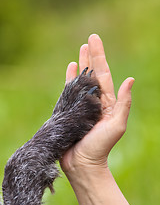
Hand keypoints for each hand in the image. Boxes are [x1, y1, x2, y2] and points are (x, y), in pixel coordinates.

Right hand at [60, 34, 133, 172]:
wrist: (83, 163)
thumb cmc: (100, 147)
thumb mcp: (117, 125)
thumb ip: (124, 103)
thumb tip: (129, 79)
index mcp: (106, 102)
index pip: (103, 74)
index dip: (99, 57)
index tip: (94, 41)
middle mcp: (95, 101)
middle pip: (93, 74)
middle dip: (91, 57)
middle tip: (89, 40)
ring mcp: (82, 105)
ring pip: (81, 80)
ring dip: (81, 65)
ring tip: (80, 51)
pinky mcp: (70, 110)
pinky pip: (69, 91)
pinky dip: (69, 79)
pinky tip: (69, 69)